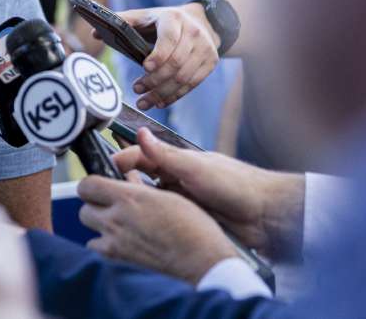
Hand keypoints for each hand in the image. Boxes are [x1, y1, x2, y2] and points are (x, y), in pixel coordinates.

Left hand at [77, 174, 236, 283]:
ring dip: (99, 225)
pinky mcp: (118, 261)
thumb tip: (127, 179)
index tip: (102, 186)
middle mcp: (116, 219)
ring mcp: (115, 243)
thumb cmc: (194, 228)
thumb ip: (141, 188)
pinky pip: (97, 249)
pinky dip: (104, 246)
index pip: (88, 185)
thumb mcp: (169, 196)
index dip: (93, 184)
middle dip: (95, 205)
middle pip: (84, 207)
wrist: (203, 263)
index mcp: (129, 198)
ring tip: (119, 226)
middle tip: (112, 206)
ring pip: (89, 229)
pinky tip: (122, 243)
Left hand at [108, 4, 219, 108]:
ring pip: (184, 77)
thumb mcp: (145, 16)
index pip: (169, 39)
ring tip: (144, 102)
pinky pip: (192, 84)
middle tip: (136, 89)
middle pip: (176, 63)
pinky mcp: (210, 63)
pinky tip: (159, 102)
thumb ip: (122, 22)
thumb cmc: (164, 21)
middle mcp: (194, 33)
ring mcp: (205, 49)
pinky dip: (175, 96)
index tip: (145, 68)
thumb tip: (94, 33)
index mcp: (174, 19)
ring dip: (162, 93)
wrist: (202, 21)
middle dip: (155, 80)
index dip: (159, 55)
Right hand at [111, 128, 305, 258]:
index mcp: (175, 162)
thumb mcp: (197, 169)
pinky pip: (161, 221)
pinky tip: (137, 232)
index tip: (97, 173)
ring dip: (133, 208)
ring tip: (114, 218)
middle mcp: (174, 180)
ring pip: (146, 203)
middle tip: (101, 199)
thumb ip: (166, 155)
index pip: (136, 157)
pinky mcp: (186, 221)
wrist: (267, 218)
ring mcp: (179, 201)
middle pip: (136, 181)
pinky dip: (149, 224)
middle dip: (120, 187)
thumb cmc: (237, 185)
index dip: (116, 163)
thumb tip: (140, 133)